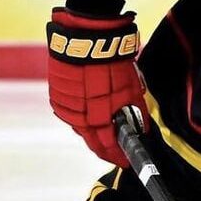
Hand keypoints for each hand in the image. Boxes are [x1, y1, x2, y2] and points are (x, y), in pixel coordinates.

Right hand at [47, 8, 148, 165]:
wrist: (87, 37)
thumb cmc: (114, 63)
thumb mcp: (132, 90)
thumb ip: (137, 115)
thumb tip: (143, 132)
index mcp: (98, 120)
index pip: (108, 148)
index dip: (117, 157)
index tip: (125, 162)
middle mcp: (79, 118)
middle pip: (92, 142)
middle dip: (105, 149)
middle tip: (114, 152)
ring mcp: (66, 107)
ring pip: (80, 128)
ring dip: (92, 132)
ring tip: (104, 134)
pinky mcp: (57, 94)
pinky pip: (70, 113)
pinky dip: (81, 116)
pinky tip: (89, 115)